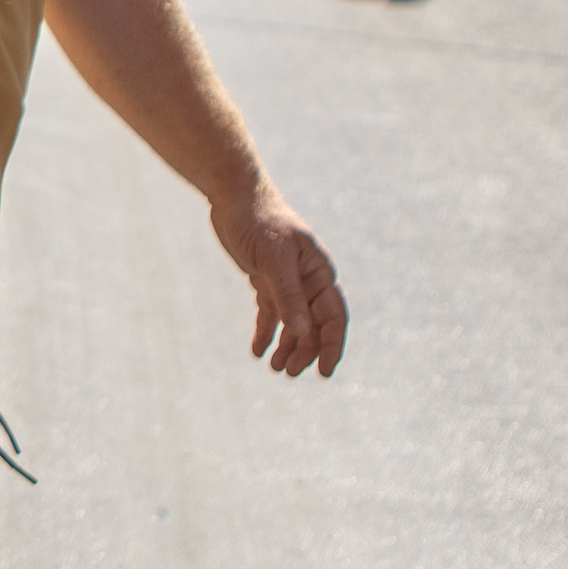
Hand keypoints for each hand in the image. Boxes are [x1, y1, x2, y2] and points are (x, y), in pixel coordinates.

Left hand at [205, 183, 342, 378]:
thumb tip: (303, 333)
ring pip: (293, 322)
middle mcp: (308, 278)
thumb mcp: (273, 259)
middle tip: (288, 372)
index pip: (333, 316)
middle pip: (314, 324)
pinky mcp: (265, 279)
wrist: (234, 195)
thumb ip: (288, 296)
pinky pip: (271, 312)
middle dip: (305, 351)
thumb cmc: (259, 221)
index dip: (332, 345)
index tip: (325, 373)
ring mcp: (287, 280)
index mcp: (319, 272)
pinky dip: (266, 332)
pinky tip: (258, 351)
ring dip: (287, 346)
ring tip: (275, 368)